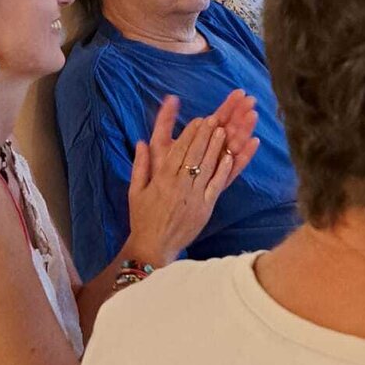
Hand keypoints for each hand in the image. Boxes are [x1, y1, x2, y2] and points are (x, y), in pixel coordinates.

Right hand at [126, 93, 259, 266]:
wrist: (153, 246)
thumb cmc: (142, 219)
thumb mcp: (135, 191)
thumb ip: (140, 165)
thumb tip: (141, 142)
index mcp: (162, 179)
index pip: (178, 151)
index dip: (189, 134)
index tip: (198, 120)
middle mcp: (179, 185)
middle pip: (194, 155)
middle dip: (205, 135)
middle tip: (214, 118)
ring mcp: (194, 196)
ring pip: (207, 167)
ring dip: (216, 147)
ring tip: (224, 130)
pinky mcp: (204, 208)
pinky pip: (215, 186)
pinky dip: (222, 170)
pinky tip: (229, 156)